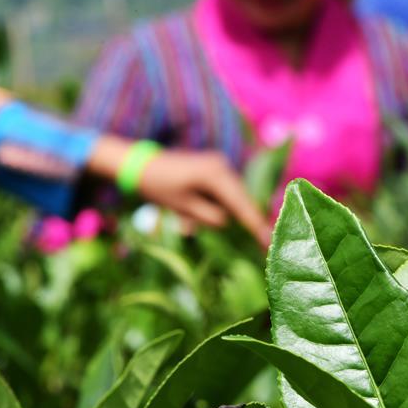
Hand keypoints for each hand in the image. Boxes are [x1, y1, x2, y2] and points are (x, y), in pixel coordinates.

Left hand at [88, 138, 271, 246]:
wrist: (139, 164)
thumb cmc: (158, 186)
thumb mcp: (183, 207)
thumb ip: (209, 216)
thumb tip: (227, 221)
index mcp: (216, 175)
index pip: (241, 204)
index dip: (255, 224)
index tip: (268, 241)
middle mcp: (222, 166)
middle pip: (243, 199)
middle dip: (252, 220)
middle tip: (264, 243)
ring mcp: (219, 166)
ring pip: (236, 196)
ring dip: (238, 214)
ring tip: (251, 235)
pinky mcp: (214, 170)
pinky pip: (227, 192)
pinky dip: (228, 206)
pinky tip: (230, 220)